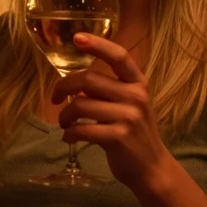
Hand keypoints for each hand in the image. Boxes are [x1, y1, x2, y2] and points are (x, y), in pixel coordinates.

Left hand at [53, 33, 170, 190]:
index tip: (77, 37)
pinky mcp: (118, 137)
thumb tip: (75, 83)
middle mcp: (136, 96)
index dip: (98, 44)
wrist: (151, 168)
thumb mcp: (130, 105)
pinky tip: (69, 137)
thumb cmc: (134, 133)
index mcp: (138, 83)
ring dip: (65, 115)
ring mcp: (129, 117)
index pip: (119, 56)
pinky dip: (69, 133)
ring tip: (64, 123)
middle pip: (88, 79)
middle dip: (64, 87)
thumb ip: (109, 90)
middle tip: (55, 98)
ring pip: (80, 105)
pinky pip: (82, 129)